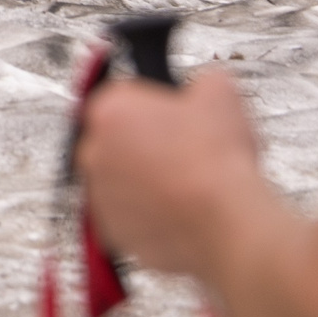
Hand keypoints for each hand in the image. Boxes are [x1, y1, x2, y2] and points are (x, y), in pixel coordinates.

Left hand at [78, 67, 263, 280]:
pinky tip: (179, 207)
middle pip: (113, 140)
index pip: (119, 97)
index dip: (148, 106)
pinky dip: (147, 213)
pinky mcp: (113, 234)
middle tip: (178, 147)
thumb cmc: (215, 161)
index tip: (167, 114)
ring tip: (184, 181)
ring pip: (119, 180)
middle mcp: (93, 153)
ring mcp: (99, 197)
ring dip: (143, 179)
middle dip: (141, 143)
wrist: (224, 222)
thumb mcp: (219, 90)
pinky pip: (128, 216)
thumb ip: (199, 81)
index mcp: (110, 110)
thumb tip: (202, 88)